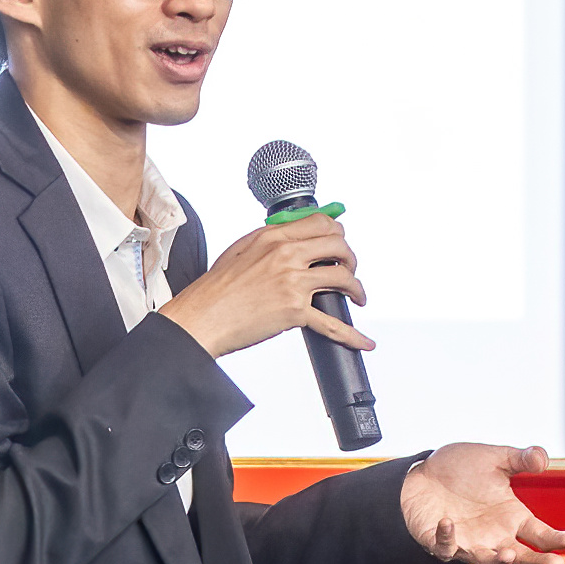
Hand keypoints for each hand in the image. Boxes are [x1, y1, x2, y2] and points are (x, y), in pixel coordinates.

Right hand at [161, 215, 372, 358]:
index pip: (321, 222)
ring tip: (356, 298)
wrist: (200, 319)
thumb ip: (269, 241)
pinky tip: (364, 341)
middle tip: (349, 270)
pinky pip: (333, 324)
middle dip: (351, 258)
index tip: (339, 244)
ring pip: (343, 277)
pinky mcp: (294, 312)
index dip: (337, 233)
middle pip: (339, 245)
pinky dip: (353, 335)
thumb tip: (291, 237)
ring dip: (357, 289)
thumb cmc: (215, 290)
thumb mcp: (241, 251)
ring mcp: (292, 283)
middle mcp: (285, 255)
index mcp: (273, 237)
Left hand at [401, 443, 564, 563]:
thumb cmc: (458, 469)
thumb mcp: (493, 458)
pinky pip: (447, 548)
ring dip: (499, 562)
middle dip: (540, 562)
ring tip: (507, 553)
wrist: (421, 474)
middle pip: (523, 559)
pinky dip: (447, 538)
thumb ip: (520, 459)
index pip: (541, 535)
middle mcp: (495, 536)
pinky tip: (448, 522)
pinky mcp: (442, 543)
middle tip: (556, 562)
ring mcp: (469, 543)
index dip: (557, 539)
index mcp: (511, 517)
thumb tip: (542, 460)